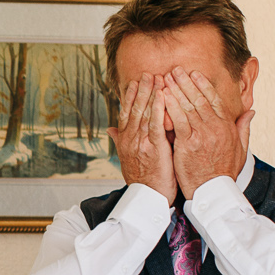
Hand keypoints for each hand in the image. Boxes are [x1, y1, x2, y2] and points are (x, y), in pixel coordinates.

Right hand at [110, 75, 176, 202]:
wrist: (148, 200)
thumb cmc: (142, 180)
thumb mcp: (127, 159)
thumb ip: (121, 141)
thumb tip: (111, 129)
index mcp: (125, 141)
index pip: (126, 114)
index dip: (130, 97)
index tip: (135, 82)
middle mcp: (130, 140)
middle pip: (135, 109)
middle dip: (141, 90)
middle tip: (147, 73)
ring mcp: (141, 143)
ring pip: (145, 113)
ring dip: (150, 94)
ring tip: (156, 78)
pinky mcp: (154, 148)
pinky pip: (156, 124)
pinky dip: (158, 109)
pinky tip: (162, 96)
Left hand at [161, 67, 252, 198]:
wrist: (214, 192)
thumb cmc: (224, 172)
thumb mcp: (241, 149)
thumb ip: (243, 128)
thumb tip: (251, 112)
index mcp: (226, 126)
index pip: (213, 99)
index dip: (203, 85)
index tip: (193, 74)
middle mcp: (215, 127)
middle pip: (199, 98)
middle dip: (186, 82)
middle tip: (175, 70)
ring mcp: (201, 135)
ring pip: (188, 106)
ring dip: (176, 90)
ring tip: (166, 78)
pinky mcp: (188, 144)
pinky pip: (178, 120)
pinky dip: (170, 106)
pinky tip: (163, 96)